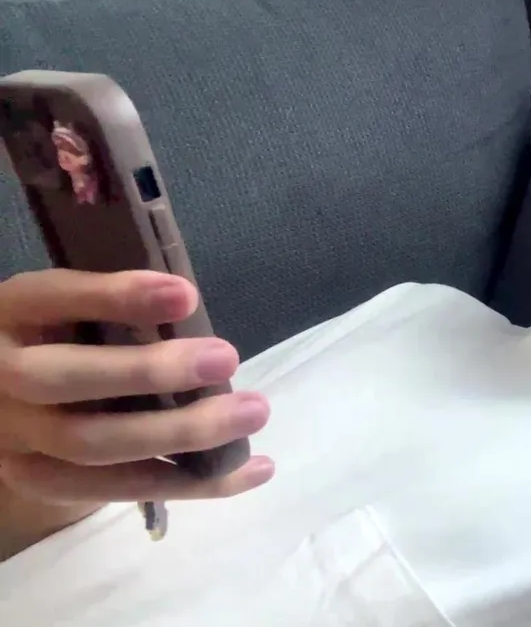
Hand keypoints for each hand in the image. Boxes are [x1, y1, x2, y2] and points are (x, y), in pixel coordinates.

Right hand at [0, 269, 273, 510]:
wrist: (10, 404)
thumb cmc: (64, 337)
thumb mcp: (72, 308)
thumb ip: (114, 308)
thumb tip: (192, 309)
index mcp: (10, 313)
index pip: (53, 297)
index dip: (114, 296)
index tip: (185, 294)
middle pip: (64, 380)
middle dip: (149, 371)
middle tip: (226, 357)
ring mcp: (15, 438)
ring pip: (92, 445)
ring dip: (181, 431)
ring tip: (253, 411)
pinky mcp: (44, 482)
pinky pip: (121, 489)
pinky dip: (195, 483)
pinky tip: (254, 468)